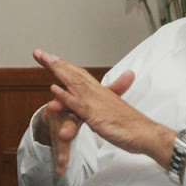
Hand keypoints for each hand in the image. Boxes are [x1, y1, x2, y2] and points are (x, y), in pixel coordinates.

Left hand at [33, 50, 135, 175]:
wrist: (146, 133)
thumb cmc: (133, 125)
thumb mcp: (116, 109)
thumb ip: (109, 100)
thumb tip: (107, 93)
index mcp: (101, 92)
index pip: (79, 74)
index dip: (64, 66)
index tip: (50, 58)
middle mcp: (97, 93)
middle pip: (74, 73)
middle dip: (56, 63)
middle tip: (39, 53)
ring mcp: (96, 103)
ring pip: (74, 83)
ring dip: (58, 71)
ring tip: (44, 60)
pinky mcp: (95, 116)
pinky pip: (78, 105)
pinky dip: (65, 96)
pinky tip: (54, 89)